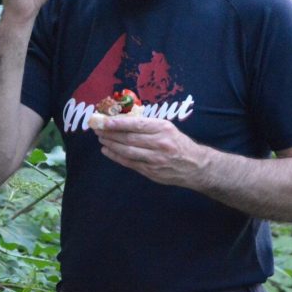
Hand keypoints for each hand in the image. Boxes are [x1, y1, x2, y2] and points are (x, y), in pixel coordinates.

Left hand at [92, 117, 208, 186]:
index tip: (104, 120)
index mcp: (163, 128)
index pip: (136, 124)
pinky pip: (130, 163)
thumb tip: (122, 119)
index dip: (117, 123)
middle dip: (110, 133)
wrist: (195, 166)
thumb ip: (148, 125)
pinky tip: (107, 151)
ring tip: (100, 138)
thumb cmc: (178, 143)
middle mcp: (159, 143)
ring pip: (127, 151)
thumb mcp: (167, 128)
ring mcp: (155, 159)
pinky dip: (116, 156)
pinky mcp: (151, 172)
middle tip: (96, 127)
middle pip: (129, 138)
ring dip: (111, 144)